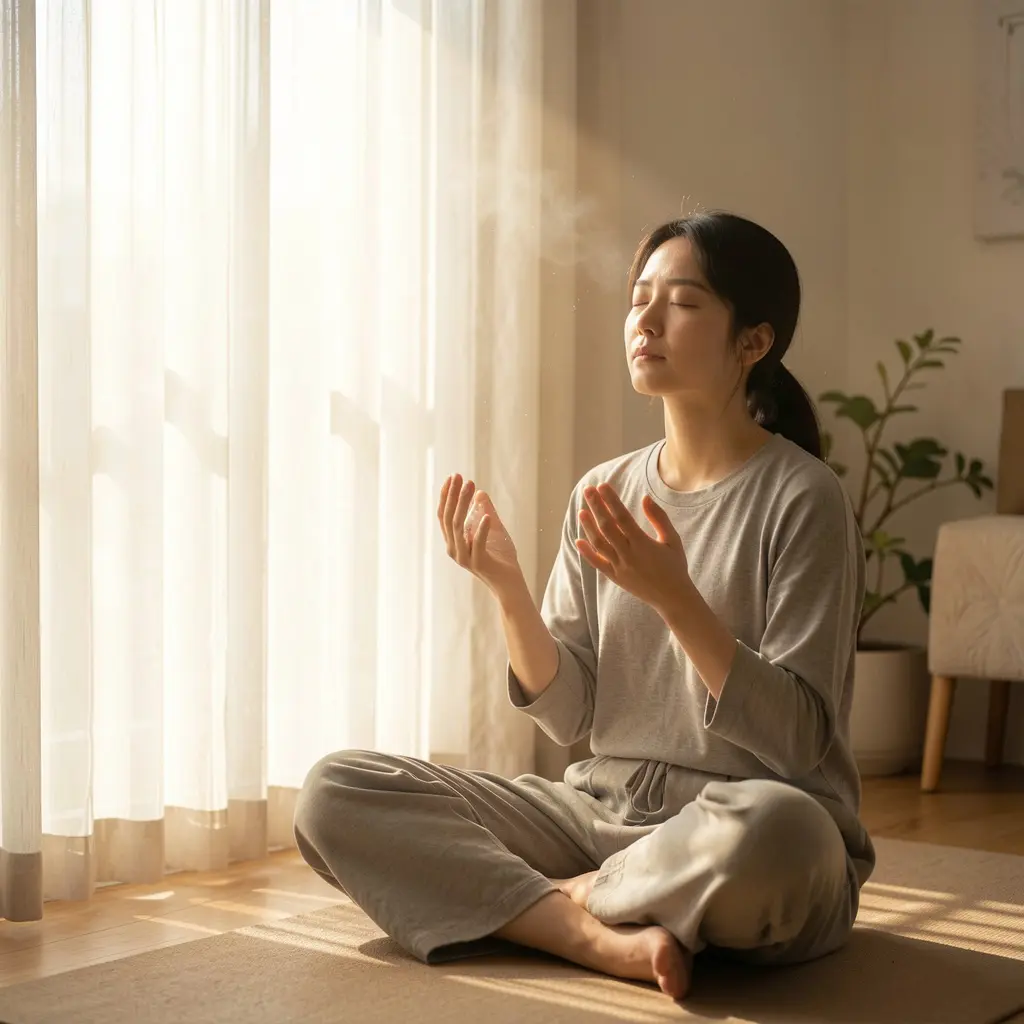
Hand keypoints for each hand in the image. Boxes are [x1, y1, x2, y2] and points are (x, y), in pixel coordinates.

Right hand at [437, 474, 523, 594]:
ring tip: (471, 487)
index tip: (453, 477)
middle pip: (449, 518)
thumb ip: (485, 511)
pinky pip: (478, 544)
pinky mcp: (479, 563)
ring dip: (464, 505)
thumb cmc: (501, 556)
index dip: (447, 495)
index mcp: (454, 541)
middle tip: (460, 477)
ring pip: (459, 528)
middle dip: (453, 496)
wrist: (510, 582)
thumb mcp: (494, 528)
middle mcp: (455, 549)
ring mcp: (465, 557)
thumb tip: (480, 492)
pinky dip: (481, 530)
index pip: (444, 515)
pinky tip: (487, 516)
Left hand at [576, 484, 691, 615]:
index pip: (622, 517)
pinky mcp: (615, 577)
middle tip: (588, 490)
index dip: (611, 500)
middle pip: (607, 527)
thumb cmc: (675, 566)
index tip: (602, 486)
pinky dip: (587, 553)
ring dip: (589, 527)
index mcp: (643, 543)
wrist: (673, 598)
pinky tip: (578, 540)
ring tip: (582, 511)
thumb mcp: (672, 539)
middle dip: (596, 507)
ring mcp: (620, 567)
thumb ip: (659, 518)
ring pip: (599, 544)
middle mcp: (628, 555)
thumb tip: (645, 498)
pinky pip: (597, 564)